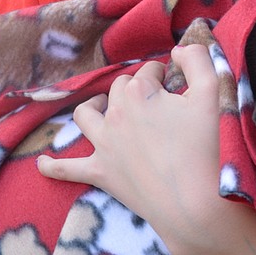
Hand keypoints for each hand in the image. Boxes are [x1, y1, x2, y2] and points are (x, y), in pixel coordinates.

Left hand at [38, 43, 221, 254]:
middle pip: (120, 89)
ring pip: (86, 114)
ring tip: (103, 109)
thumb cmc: (207, 149)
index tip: (177, 87)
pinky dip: (53, 166)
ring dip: (93, 108)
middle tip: (158, 104)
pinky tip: (42, 163)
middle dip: (136, 90)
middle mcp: (115, 113)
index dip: (164, 76)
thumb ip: (198, 61)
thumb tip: (180, 50)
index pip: (149, 71)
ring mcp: (103, 144)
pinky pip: (66, 169)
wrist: (194, 204)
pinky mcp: (100, 173)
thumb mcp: (212, 94)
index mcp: (140, 92)